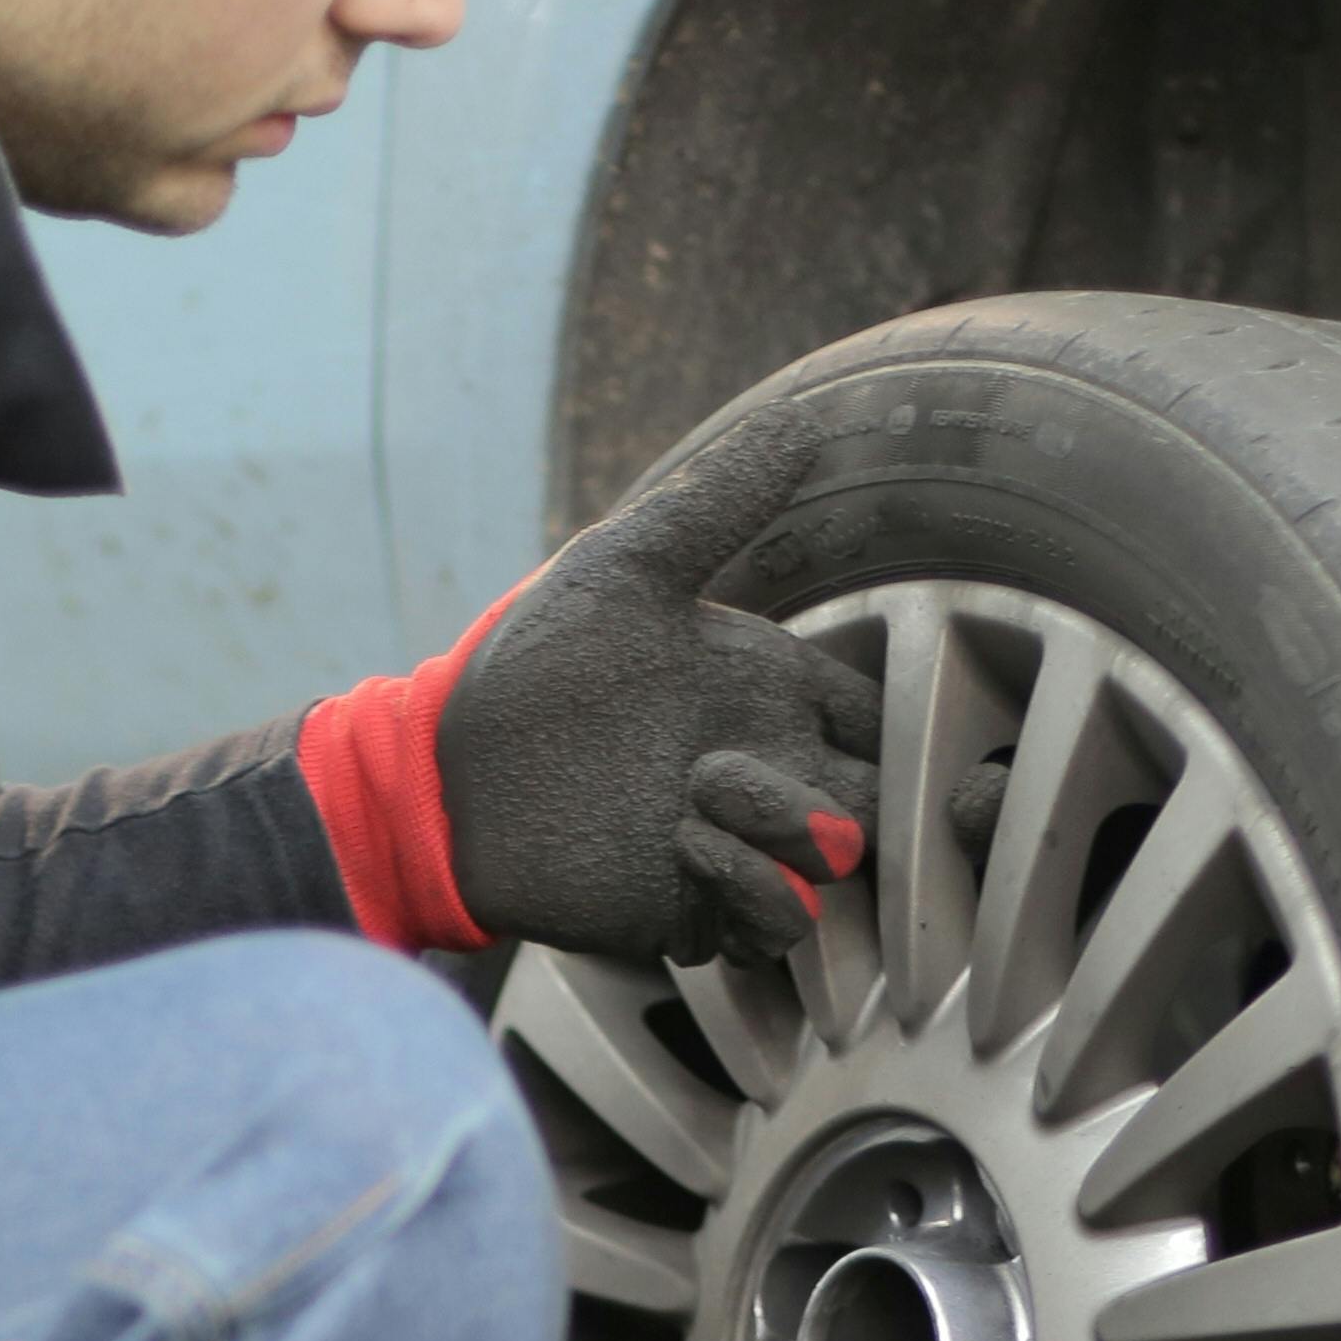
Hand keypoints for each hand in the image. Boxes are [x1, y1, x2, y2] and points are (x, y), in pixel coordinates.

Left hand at [435, 397, 888, 969]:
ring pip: (836, 865)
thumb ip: (718, 504)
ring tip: (705, 784)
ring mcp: (736, 845)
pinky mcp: (696, 908)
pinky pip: (773, 921)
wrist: (447, 769)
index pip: (877, 719)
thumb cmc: (533, 663)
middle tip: (785, 764)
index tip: (852, 711)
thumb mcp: (626, 570)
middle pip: (879, 801)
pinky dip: (752, 884)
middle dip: (872, 795)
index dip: (894, 720)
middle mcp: (767, 771)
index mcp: (769, 692)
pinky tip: (686, 840)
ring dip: (791, 827)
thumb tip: (803, 419)